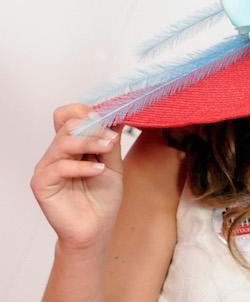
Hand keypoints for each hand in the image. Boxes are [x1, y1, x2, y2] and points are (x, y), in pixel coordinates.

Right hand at [31, 104, 124, 250]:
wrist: (97, 229)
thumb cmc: (102, 198)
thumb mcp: (113, 164)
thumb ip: (111, 142)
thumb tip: (117, 116)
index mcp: (72, 146)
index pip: (67, 116)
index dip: (85, 112)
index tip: (108, 116)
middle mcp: (57, 153)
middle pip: (67, 125)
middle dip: (93, 127)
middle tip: (112, 137)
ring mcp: (47, 168)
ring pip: (63, 142)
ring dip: (89, 142)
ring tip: (108, 149)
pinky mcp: (41, 184)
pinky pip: (59, 167)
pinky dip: (81, 166)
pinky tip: (98, 171)